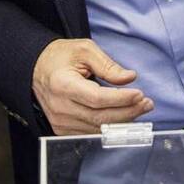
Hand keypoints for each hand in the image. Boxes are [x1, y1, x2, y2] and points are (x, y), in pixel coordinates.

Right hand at [31, 38, 152, 134]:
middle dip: (128, 112)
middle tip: (147, 103)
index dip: (120, 99)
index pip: (96, 98)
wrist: (35, 69)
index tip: (140, 94)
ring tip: (140, 108)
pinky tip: (124, 117)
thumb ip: (108, 65)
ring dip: (123, 121)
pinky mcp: (63, 130)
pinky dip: (110, 128)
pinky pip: (91, 133)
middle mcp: (60, 107)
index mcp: (62, 85)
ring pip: (98, 129)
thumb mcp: (84, 50)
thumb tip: (130, 78)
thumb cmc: (60, 57)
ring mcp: (60, 122)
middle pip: (100, 118)